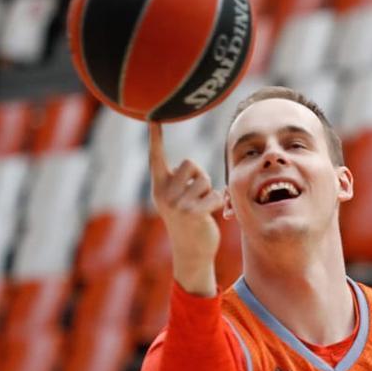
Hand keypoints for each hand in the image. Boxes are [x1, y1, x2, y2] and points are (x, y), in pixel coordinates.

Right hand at [148, 123, 222, 295]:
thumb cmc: (189, 222)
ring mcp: (176, 204)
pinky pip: (214, 194)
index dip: (156, 137)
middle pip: (192, 164)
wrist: (191, 253)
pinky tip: (210, 215)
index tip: (153, 117)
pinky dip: (219, 203)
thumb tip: (188, 164)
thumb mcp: (178, 199)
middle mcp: (163, 193)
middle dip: (201, 177)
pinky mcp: (191, 213)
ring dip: (209, 191)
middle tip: (196, 198)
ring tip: (201, 208)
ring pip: (205, 179)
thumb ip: (179, 181)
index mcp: (159, 186)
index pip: (156, 157)